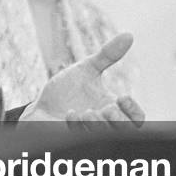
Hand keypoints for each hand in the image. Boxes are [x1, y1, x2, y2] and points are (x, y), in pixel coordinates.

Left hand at [17, 33, 144, 127]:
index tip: (122, 96)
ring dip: (98, 125)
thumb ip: (107, 55)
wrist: (39, 105)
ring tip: (87, 111)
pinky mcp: (72, 140)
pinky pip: (82, 139)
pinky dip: (78, 127)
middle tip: (106, 108)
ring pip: (104, 137)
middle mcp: (105, 125)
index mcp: (112, 109)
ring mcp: (89, 134)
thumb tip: (129, 35)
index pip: (137, 119)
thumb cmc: (65, 90)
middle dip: (118, 120)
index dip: (134, 111)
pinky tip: (71, 114)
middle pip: (126, 131)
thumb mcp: (86, 69)